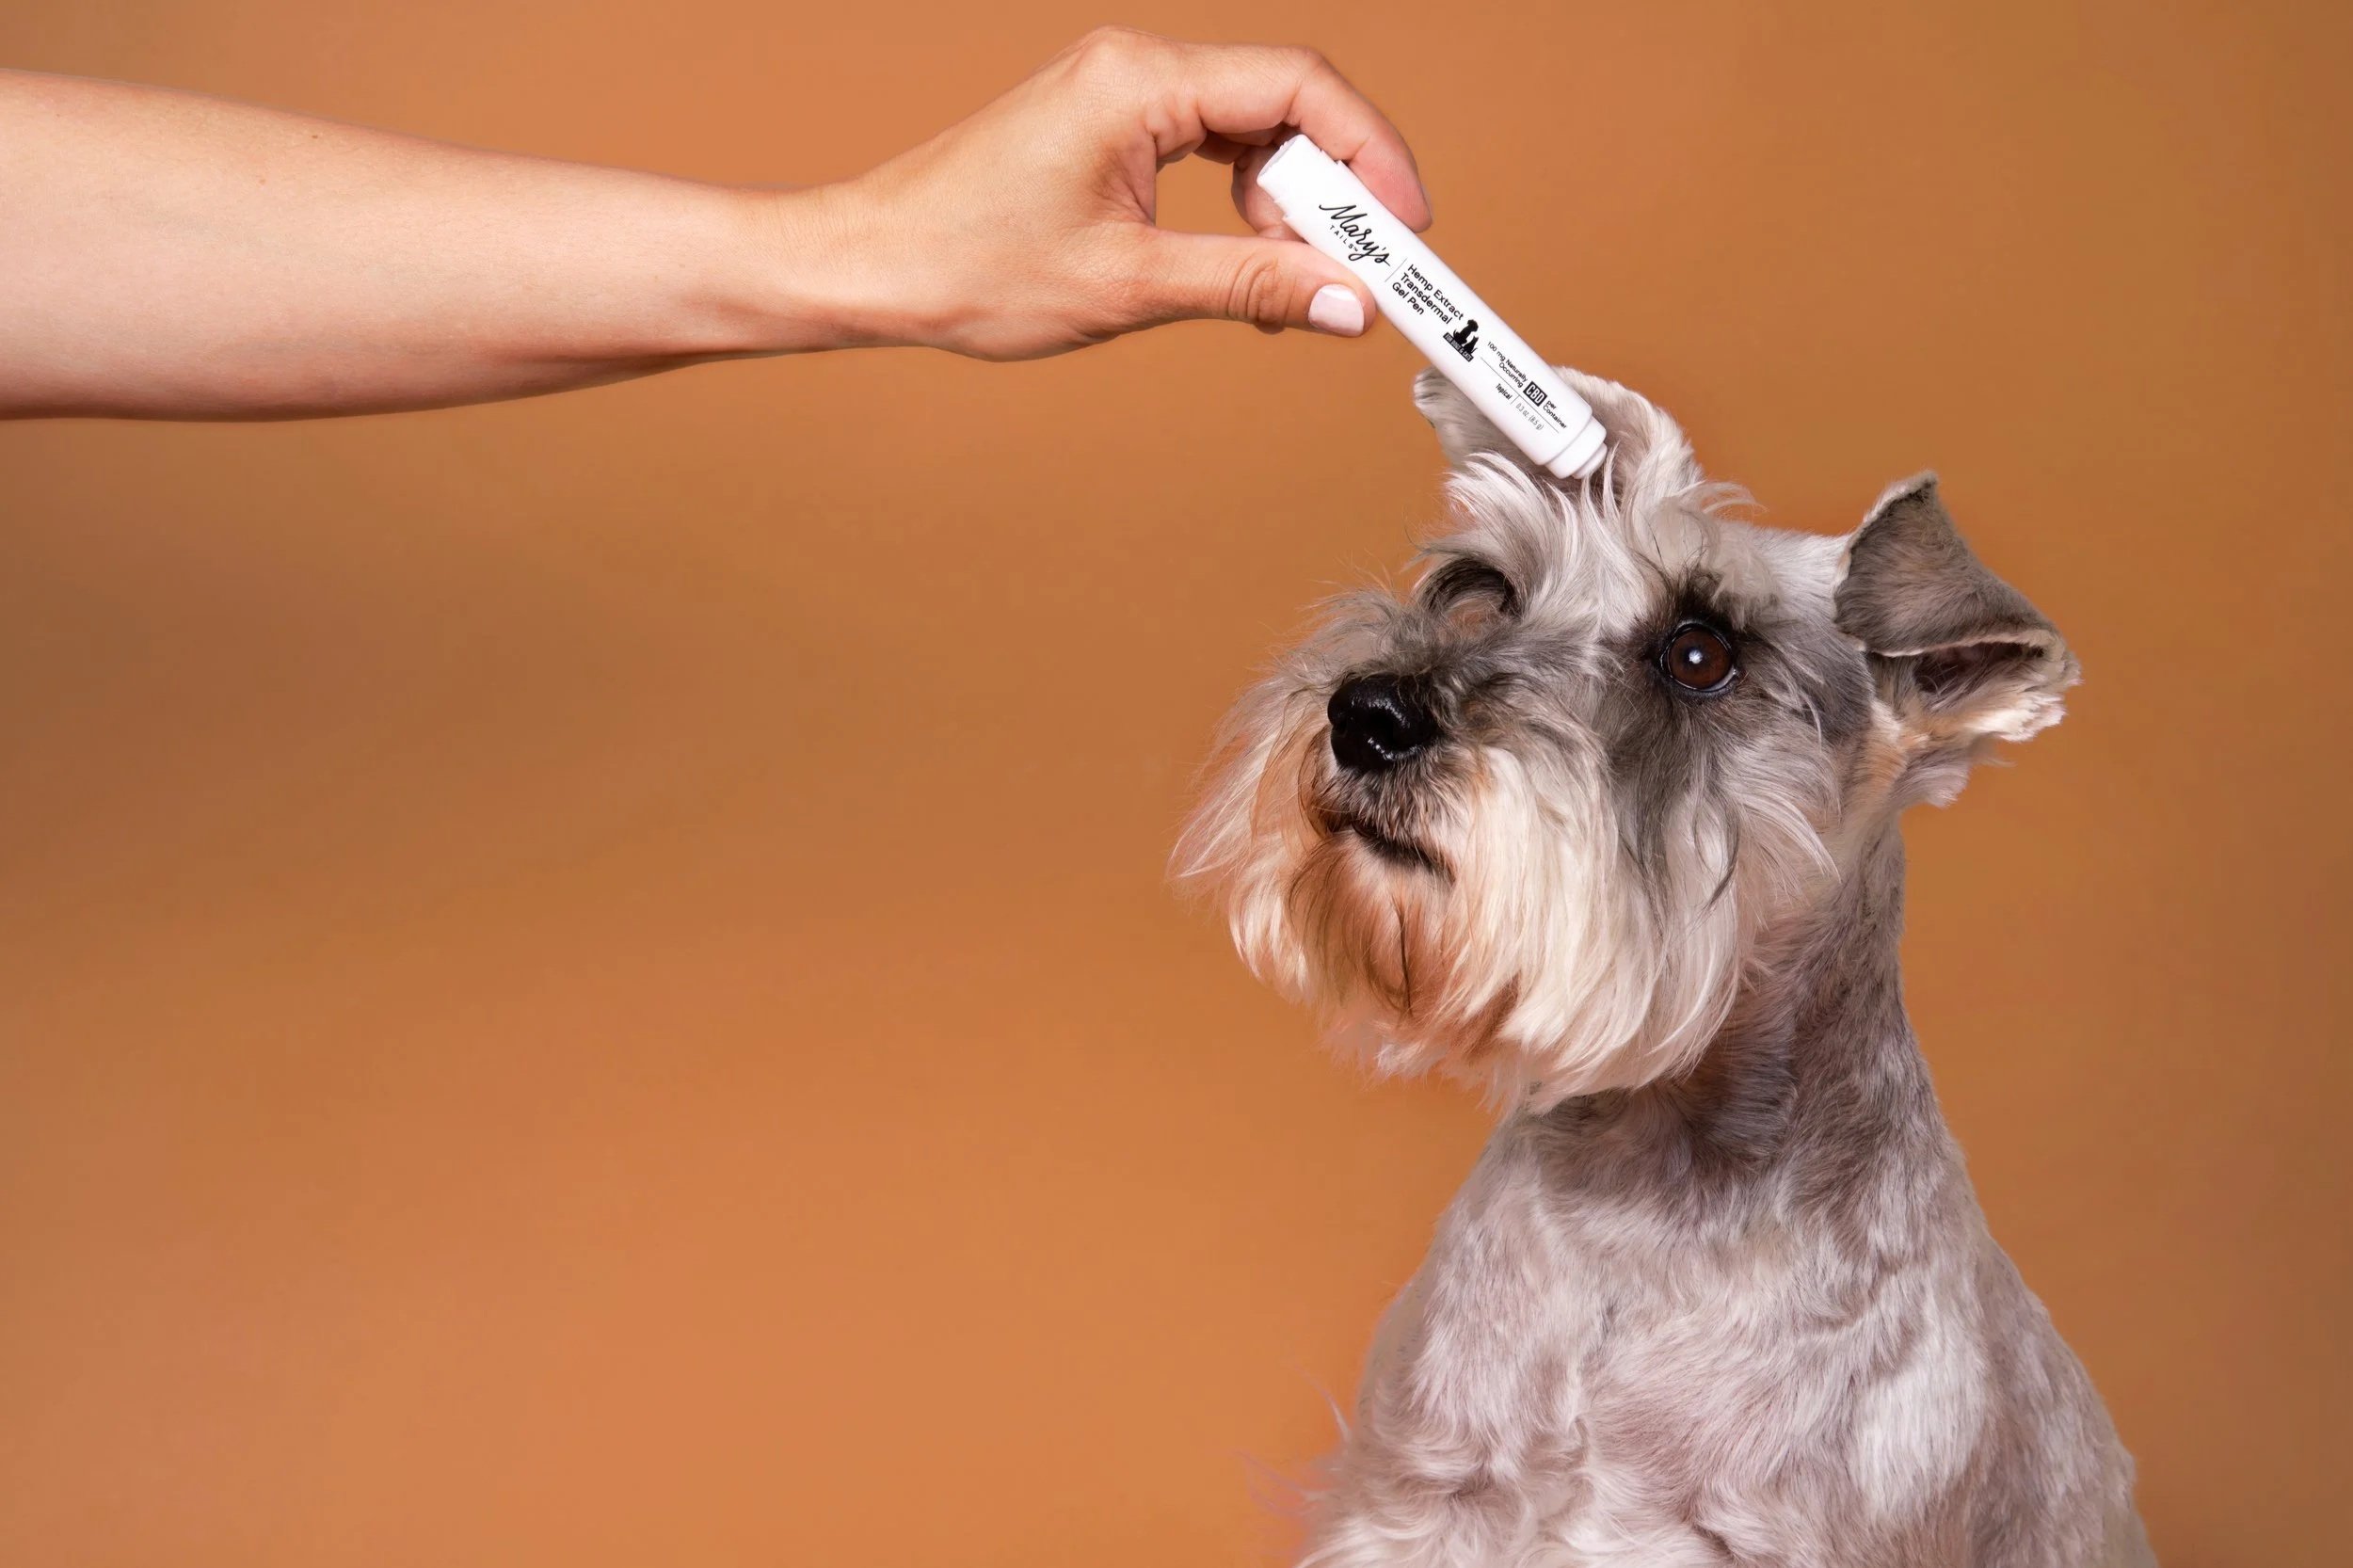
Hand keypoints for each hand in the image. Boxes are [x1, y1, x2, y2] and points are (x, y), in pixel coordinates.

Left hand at [800, 27, 1432, 359]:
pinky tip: (1245, 266)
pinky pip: (1210, 151)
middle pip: (1285, 105)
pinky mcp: (1109, 128)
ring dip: (1288, 208)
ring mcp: (1121, 94)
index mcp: (1139, 82)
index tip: (1407, 230)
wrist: (871, 267)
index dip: (1370, 156)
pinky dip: (1242, 208)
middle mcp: (1135, 68)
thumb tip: (1346, 301)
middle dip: (1335, 192)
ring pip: (1251, 132)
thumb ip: (1251, 285)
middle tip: (1359, 273)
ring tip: (1287, 286)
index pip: (1298, 89)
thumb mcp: (1128, 286)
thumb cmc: (967, 266)